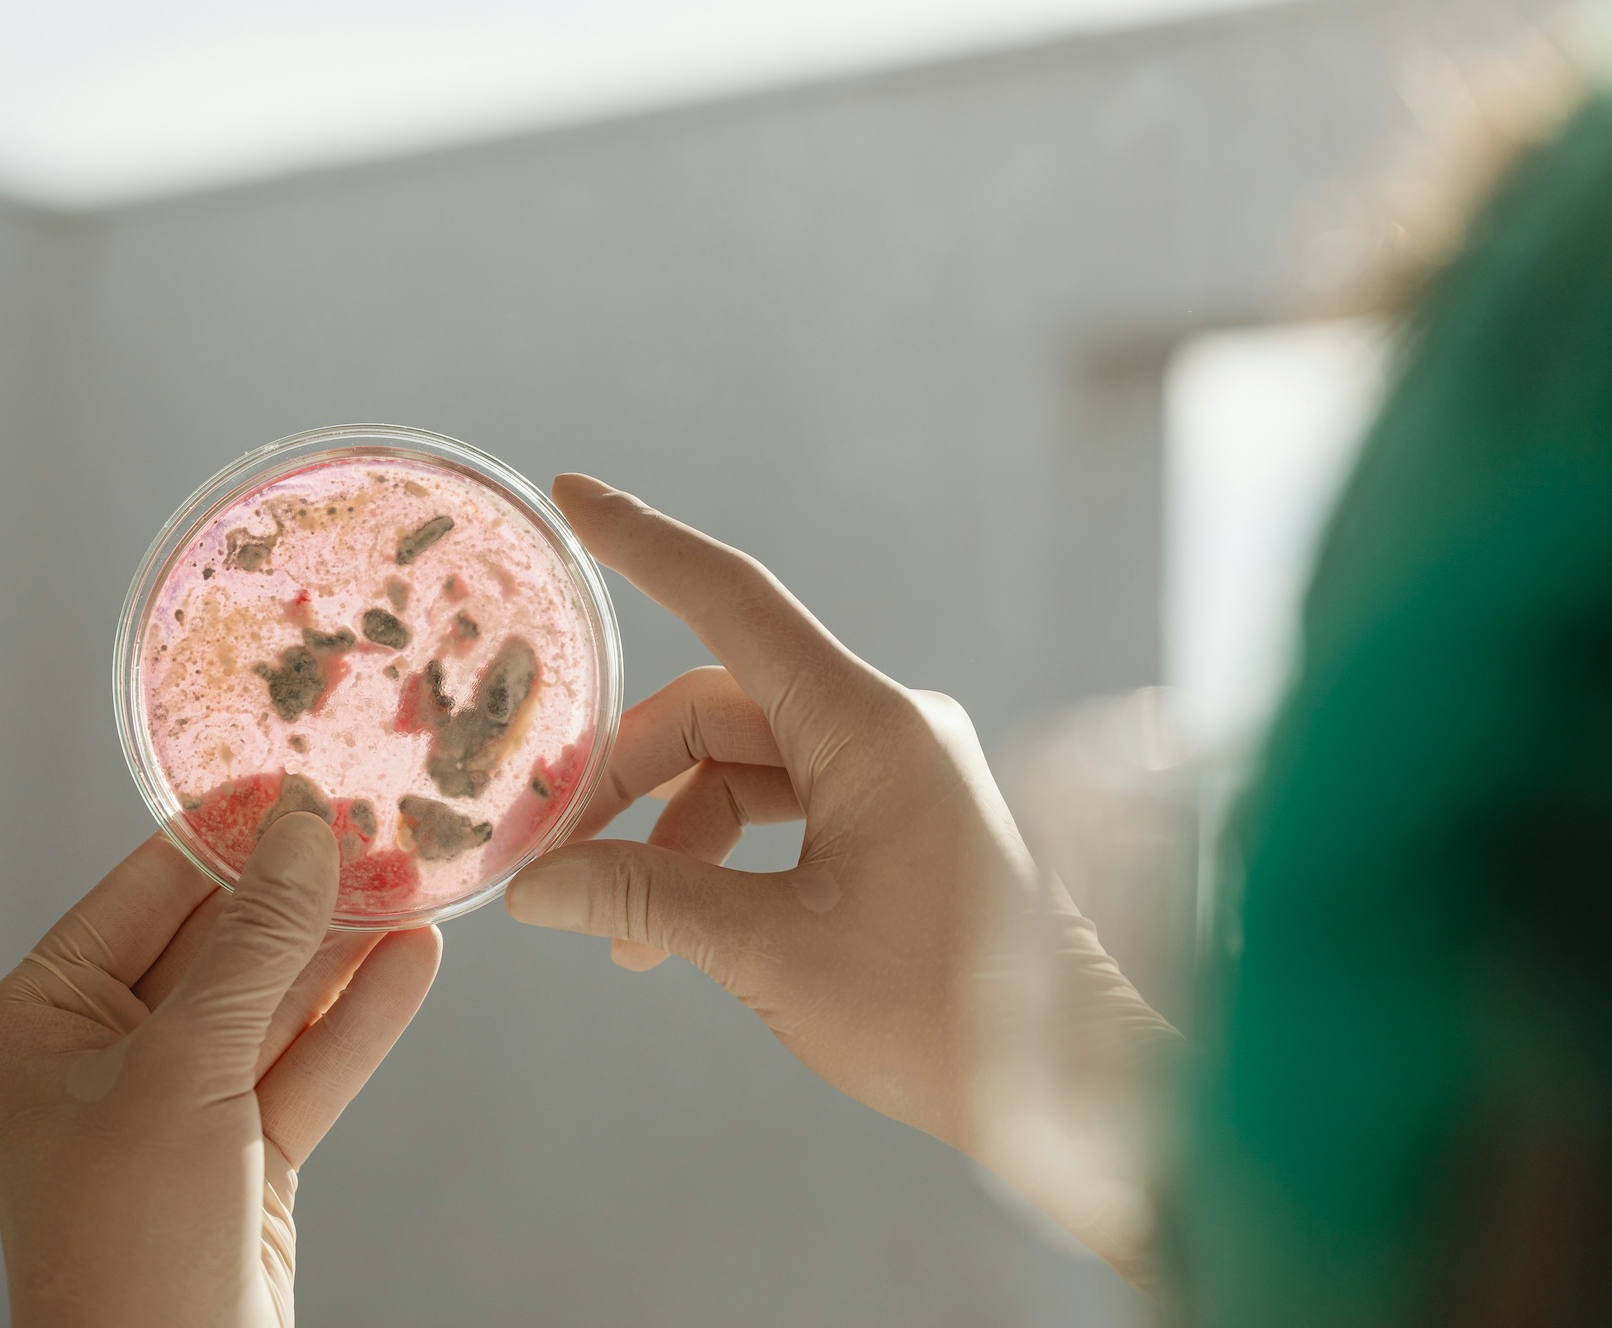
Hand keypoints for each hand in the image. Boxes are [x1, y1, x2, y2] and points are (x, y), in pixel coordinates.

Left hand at [0, 815, 441, 1327]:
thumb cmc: (125, 1250)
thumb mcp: (186, 1070)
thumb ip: (254, 946)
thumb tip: (301, 832)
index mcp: (41, 1019)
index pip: (146, 892)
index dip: (228, 833)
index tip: (300, 777)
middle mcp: (105, 1053)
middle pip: (221, 939)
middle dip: (301, 887)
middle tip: (376, 823)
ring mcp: (180, 1103)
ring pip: (275, 998)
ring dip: (344, 943)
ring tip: (414, 873)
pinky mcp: (246, 1150)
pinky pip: (309, 1060)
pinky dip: (360, 1013)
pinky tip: (413, 959)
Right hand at [506, 476, 1178, 1277]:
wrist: (1072, 1077)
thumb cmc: (947, 1016)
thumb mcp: (773, 954)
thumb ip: (649, 903)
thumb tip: (539, 888)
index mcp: (869, 727)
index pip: (732, 603)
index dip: (644, 546)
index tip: (574, 498)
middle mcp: (886, 728)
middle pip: (719, 706)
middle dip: (630, 771)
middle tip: (556, 849)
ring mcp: (896, 770)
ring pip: (743, 762)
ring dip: (670, 830)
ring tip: (618, 928)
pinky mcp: (898, 817)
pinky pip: (783, 802)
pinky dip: (720, 853)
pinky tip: (676, 932)